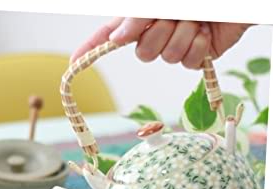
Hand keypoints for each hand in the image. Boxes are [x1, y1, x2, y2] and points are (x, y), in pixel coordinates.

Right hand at [71, 18, 251, 68]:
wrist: (234, 2)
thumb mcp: (161, 2)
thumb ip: (137, 17)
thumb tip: (116, 37)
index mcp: (142, 17)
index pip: (108, 35)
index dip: (89, 49)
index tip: (72, 64)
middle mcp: (155, 31)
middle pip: (141, 52)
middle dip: (159, 34)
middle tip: (174, 17)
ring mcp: (174, 44)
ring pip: (166, 57)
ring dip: (183, 37)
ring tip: (195, 20)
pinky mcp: (194, 56)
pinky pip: (187, 63)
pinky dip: (198, 47)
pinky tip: (205, 33)